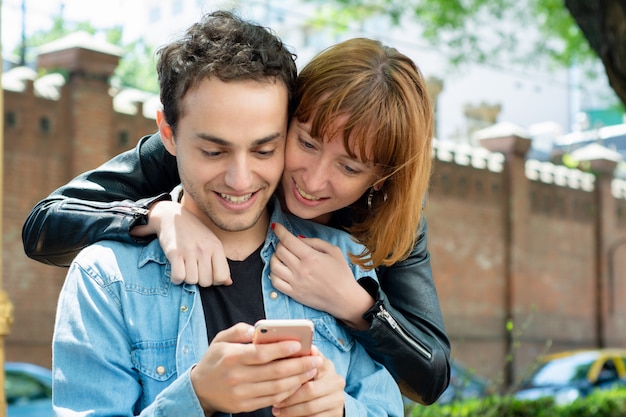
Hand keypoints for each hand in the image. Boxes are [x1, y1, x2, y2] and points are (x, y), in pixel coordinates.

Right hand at [131, 201, 230, 285]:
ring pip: (192, 281)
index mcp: (216, 247)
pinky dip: (176, 278)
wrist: (171, 216)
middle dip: (200, 280)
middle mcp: (204, 249)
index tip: (208, 275)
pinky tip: (177, 270)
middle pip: (206, 282)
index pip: (222, 276)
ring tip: (185, 268)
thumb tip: (228, 282)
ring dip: (187, 278)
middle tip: (195, 271)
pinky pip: (178, 277)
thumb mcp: (211, 242)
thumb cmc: (194, 231)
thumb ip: (220, 262)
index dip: (215, 281)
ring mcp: (189, 251)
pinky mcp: (174, 253)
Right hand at [191, 323, 322, 413]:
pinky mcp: (245, 406)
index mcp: (231, 357)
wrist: (199, 389)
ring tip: (311, 370)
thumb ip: (238, 330)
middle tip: (315, 359)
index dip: (282, 349)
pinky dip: (287, 391)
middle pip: (274, 372)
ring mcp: (241, 393)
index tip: (298, 345)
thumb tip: (255, 328)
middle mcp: (236, 376)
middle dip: (298, 365)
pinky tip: (298, 383)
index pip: (261, 353)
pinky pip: (272, 399)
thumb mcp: (220, 339)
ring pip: (276, 387)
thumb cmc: (216, 360)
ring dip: (298, 379)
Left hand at [269, 223, 373, 328]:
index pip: (288, 240)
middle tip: (285, 243)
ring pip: (274, 265)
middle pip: (279, 251)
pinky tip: (280, 270)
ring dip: (275, 257)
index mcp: (311, 257)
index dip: (279, 230)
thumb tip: (298, 238)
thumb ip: (315, 242)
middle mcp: (301, 270)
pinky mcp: (293, 294)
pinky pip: (275, 282)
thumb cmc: (342, 274)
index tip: (276, 226)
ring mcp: (295, 283)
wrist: (345, 298)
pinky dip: (273, 273)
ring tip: (282, 256)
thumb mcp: (334, 251)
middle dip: (280, 243)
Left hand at [272, 346, 344, 416]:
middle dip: (288, 397)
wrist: (332, 398)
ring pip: (310, 407)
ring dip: (290, 411)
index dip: (292, 375)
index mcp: (328, 366)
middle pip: (309, 391)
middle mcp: (337, 381)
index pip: (309, 368)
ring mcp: (338, 399)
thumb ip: (302, 357)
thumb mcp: (309, 366)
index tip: (275, 381)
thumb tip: (296, 345)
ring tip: (276, 411)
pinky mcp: (336, 414)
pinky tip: (287, 416)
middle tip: (274, 401)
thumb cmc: (314, 378)